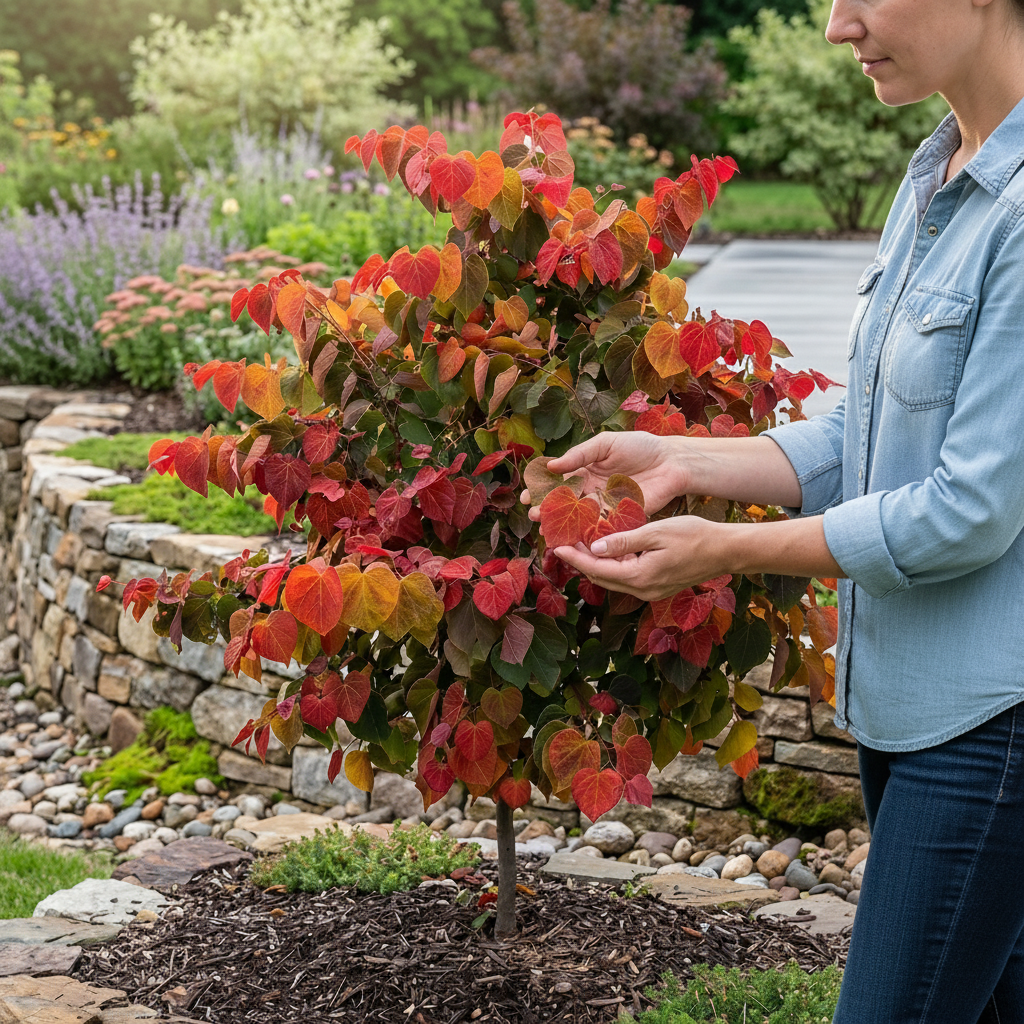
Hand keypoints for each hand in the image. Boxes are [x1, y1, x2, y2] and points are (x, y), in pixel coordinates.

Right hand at [521, 432, 687, 520]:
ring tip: (546, 528)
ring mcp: (605, 506)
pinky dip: (585, 533)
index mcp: (586, 470)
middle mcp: (592, 490)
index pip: (559, 482)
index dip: (542, 489)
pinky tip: (572, 537)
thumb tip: (551, 465)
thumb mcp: (605, 444)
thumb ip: (579, 455)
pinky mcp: (619, 518)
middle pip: (565, 502)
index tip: (527, 495)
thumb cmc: (640, 447)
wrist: (671, 462)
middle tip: (533, 515)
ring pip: (579, 517)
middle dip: (548, 509)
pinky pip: (599, 527)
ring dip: (562, 523)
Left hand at [553, 517, 725, 601]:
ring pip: (614, 578)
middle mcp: (642, 590)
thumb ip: (624, 541)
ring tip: (580, 544)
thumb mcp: (656, 533)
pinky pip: (627, 577)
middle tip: (564, 542)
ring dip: (597, 564)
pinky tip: (608, 549)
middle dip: (581, 562)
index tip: (557, 546)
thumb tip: (595, 547)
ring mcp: (650, 591)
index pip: (597, 570)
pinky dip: (614, 565)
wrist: (724, 551)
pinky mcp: (657, 586)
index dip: (575, 558)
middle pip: (602, 578)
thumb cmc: (694, 536)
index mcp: (639, 577)